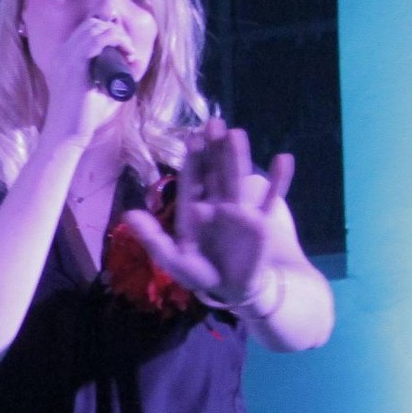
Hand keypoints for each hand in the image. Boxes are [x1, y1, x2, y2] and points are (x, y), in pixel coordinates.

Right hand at [39, 16, 135, 144]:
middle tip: (128, 51)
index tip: (125, 50)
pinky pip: (97, 40)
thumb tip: (136, 62)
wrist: (66, 133)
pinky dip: (116, 41)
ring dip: (118, 35)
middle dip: (115, 31)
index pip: (87, 28)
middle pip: (92, 23)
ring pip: (96, 27)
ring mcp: (66, 57)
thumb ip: (117, 78)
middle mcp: (63, 53)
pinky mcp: (74, 65)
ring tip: (129, 52)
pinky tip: (127, 53)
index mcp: (64, 57)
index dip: (110, 32)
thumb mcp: (102, 91)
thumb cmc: (83, 117)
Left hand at [122, 117, 293, 303]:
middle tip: (213, 122)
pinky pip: (271, 196)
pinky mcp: (261, 220)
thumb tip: (127, 213)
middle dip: (214, 149)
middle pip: (215, 171)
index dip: (192, 160)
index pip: (192, 180)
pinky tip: (283, 158)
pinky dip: (279, 179)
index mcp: (193, 211)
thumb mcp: (174, 259)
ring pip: (237, 178)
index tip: (191, 136)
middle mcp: (216, 204)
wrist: (235, 290)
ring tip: (237, 132)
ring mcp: (239, 209)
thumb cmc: (203, 274)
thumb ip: (152, 237)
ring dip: (237, 156)